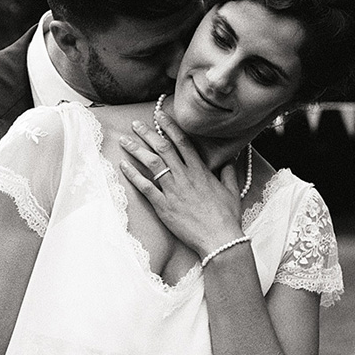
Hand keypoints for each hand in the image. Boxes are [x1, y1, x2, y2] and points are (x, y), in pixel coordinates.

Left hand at [118, 113, 243, 257]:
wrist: (219, 238)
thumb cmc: (227, 217)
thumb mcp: (231, 191)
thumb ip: (228, 173)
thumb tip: (230, 160)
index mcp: (200, 171)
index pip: (182, 142)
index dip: (169, 127)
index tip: (159, 116)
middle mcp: (185, 176)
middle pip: (163, 148)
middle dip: (147, 133)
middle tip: (135, 124)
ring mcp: (173, 191)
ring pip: (152, 163)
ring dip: (136, 150)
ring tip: (124, 141)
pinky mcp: (164, 206)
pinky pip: (145, 187)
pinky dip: (133, 175)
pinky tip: (123, 166)